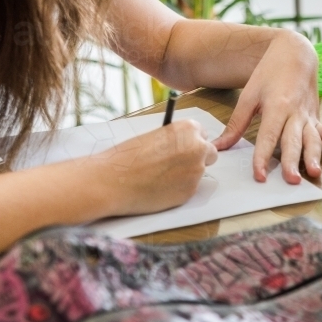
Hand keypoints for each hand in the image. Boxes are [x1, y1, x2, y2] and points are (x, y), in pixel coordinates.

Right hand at [95, 120, 217, 216]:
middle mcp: (198, 148)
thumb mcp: (154, 137)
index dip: (191, 142)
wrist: (112, 181)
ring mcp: (196, 172)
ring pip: (199, 173)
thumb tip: (182, 147)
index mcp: (188, 129)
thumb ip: (175, 140)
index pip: (202, 134)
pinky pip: (189, 189)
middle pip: (209, 153)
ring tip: (160, 177)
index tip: (183, 148)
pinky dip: (179, 189)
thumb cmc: (126, 157)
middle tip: (178, 164)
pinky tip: (159, 188)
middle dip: (197, 158)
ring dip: (187, 175)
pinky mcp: (190, 192)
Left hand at [213, 31, 321, 183]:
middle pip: (293, 141)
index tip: (260, 176)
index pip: (268, 137)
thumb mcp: (249, 96)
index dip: (263, 157)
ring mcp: (308, 116)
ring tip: (315, 172)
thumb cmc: (269, 73)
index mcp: (277, 106)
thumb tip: (218, 146)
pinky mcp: (316, 117)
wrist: (295, 53)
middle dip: (292, 161)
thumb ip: (236, 124)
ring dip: (314, 156)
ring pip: (312, 139)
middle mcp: (295, 113)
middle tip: (292, 180)